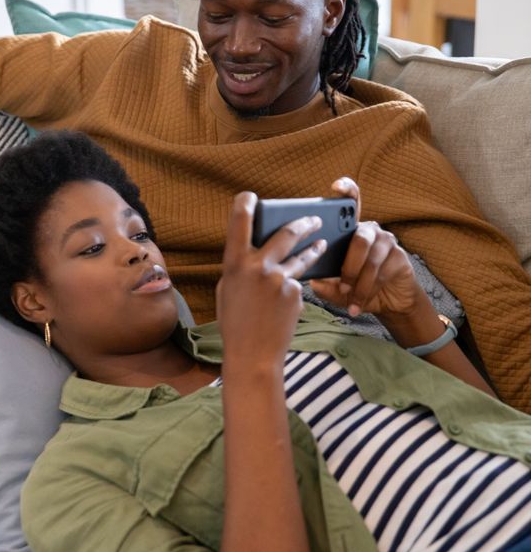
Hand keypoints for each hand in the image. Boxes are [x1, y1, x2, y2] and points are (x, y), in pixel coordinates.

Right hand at [216, 191, 326, 363]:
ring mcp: (279, 278)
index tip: (252, 197)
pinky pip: (299, 283)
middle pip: (286, 231)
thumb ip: (241, 266)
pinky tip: (291, 299)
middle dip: (303, 222)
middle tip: (313, 219)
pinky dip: (297, 287)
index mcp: (234, 262)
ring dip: (314, 249)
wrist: (253, 354)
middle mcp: (257, 265)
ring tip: (321, 244)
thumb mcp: (229, 288)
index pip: (239, 218)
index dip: (245, 202)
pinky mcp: (295, 293)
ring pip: (302, 256)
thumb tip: (254, 246)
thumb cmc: (236, 323)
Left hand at [309, 178, 422, 318]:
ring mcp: (387, 241)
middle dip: (348, 267)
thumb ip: (326, 285)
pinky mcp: (399, 256)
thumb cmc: (359, 289)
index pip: (351, 204)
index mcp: (351, 232)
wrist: (389, 303)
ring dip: (359, 284)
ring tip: (351, 298)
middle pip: (359, 239)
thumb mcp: (337, 290)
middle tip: (342, 286)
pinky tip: (362, 301)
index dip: (346, 190)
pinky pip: (382, 271)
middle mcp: (370, 231)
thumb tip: (315, 282)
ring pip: (370, 259)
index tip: (335, 186)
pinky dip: (369, 290)